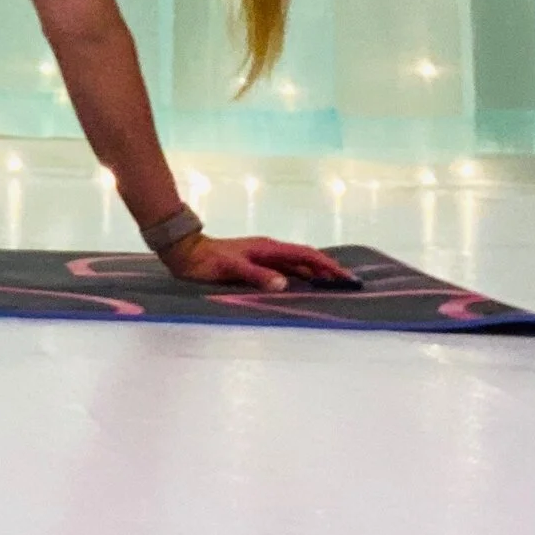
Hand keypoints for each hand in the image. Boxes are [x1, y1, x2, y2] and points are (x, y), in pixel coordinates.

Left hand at [158, 231, 359, 291]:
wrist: (186, 252)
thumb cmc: (207, 261)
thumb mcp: (232, 268)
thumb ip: (257, 275)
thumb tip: (284, 285)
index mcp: (268, 248)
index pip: (305, 255)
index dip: (326, 266)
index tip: (345, 276)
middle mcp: (269, 250)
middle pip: (306, 258)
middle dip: (328, 269)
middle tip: (348, 282)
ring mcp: (263, 255)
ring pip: (297, 263)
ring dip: (316, 273)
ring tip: (333, 285)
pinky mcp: (256, 262)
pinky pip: (286, 268)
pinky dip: (300, 275)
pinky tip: (304, 285)